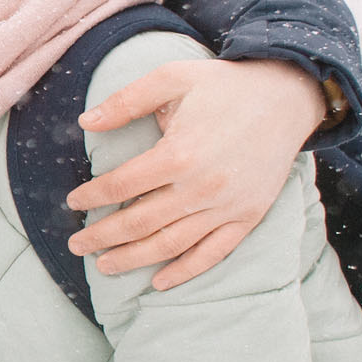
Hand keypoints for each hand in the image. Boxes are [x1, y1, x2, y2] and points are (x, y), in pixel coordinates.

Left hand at [67, 58, 325, 289]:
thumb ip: (127, 101)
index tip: (73, 202)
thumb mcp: (172, 78)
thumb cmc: (225, 86)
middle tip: (76, 245)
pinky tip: (159, 282)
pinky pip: (212, 253)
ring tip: (104, 266)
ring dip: (132, 259)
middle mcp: (201, 187)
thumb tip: (85, 122)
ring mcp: (226, 207)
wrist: (288, 96)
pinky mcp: (248, 216)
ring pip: (170, 244)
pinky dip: (185, 271)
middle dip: (102, 237)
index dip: (91, 197)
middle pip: (139, 223)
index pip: (120, 186)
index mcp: (178, 154)